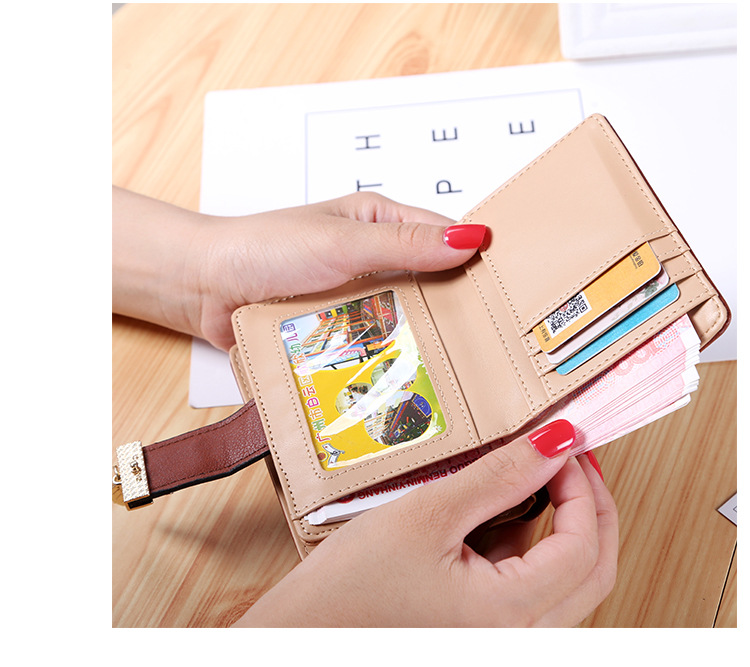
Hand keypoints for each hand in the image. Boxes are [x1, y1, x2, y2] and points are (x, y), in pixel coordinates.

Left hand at [112, 188, 484, 349]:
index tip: (509, 292)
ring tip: (458, 368)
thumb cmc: (265, 248)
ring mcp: (358, 299)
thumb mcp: (342, 242)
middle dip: (453, 311)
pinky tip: (407, 377)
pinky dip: (386, 358)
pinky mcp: (340, 332)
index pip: (444, 239)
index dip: (476, 262)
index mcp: (380, 222)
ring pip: (405, 322)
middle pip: (431, 287)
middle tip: (490, 342)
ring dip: (419, 339)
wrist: (206, 287)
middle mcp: (374, 261)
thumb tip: (470, 238)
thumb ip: (403, 243)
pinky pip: (374, 347)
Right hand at [233, 421, 617, 626]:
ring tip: (527, 476)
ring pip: (563, 580)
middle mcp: (516, 639)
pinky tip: (491, 511)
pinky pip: (527, 586)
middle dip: (589, 508)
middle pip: (591, 572)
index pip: (582, 547)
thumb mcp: (427, 515)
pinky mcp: (483, 627)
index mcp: (508, 618)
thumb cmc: (351, 588)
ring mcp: (501, 637)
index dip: (582, 488)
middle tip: (570, 460)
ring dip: (558, 525)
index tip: (564, 445)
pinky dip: (523, 544)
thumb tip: (556, 442)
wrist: (304, 634)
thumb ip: (498, 477)